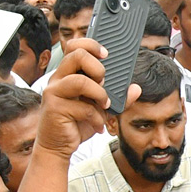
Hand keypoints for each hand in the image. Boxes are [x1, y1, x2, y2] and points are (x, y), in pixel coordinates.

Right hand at [36, 39, 136, 156]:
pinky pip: (82, 107)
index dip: (91, 44)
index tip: (107, 54)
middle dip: (97, 67)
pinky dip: (96, 117)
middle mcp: (58, 79)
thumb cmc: (76, 123)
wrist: (57, 146)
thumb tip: (136, 88)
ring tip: (105, 105)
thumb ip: (118, 98)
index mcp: (68, 73)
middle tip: (104, 83)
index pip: (74, 47)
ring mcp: (54, 92)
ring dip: (99, 93)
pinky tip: (98, 125)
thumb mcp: (101, 109)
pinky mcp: (55, 108)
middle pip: (76, 55)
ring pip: (79, 81)